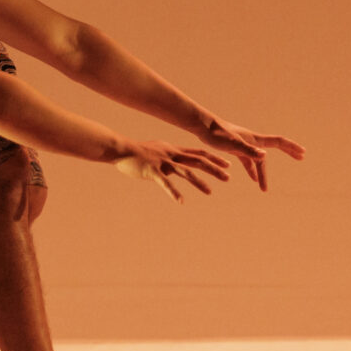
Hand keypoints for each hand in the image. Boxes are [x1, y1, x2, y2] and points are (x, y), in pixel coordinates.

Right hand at [111, 140, 237, 200]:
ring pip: (186, 172)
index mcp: (174, 150)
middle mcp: (172, 155)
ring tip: (210, 192)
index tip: (228, 164)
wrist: (122, 149)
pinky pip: (166, 183)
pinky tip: (181, 201)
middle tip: (228, 177)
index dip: (214, 159)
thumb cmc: (137, 152)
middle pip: (198, 161)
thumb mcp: (157, 151)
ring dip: (199, 182)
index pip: (199, 153)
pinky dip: (174, 192)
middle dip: (214, 169)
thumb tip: (174, 162)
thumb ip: (168, 157)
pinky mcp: (153, 171)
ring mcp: (163, 162)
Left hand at [199, 120, 305, 191]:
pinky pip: (248, 161)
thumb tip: (265, 156)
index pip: (278, 142)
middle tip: (301, 157)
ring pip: (259, 160)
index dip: (291, 147)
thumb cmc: (216, 135)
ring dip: (263, 173)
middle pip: (274, 147)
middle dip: (288, 152)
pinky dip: (251, 170)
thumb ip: (248, 150)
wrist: (202, 127)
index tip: (303, 153)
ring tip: (264, 188)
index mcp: (255, 139)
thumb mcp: (232, 144)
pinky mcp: (235, 149)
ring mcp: (244, 145)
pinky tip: (252, 180)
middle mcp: (252, 141)